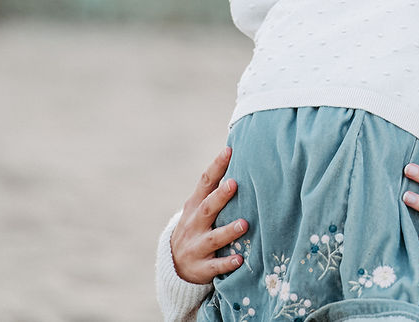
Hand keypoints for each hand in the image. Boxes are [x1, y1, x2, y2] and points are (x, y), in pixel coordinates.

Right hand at [170, 147, 248, 283]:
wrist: (174, 265)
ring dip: (228, 231)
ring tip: (244, 224)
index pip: (205, 182)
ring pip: (212, 239)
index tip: (229, 150)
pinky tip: (240, 260)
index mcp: (194, 206)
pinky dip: (226, 263)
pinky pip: (214, 267)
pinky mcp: (201, 268)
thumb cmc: (196, 227)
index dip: (216, 166)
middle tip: (234, 183)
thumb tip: (237, 157)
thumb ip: (215, 189)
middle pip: (206, 208)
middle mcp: (193, 225)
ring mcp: (196, 247)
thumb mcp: (199, 208)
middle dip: (220, 197)